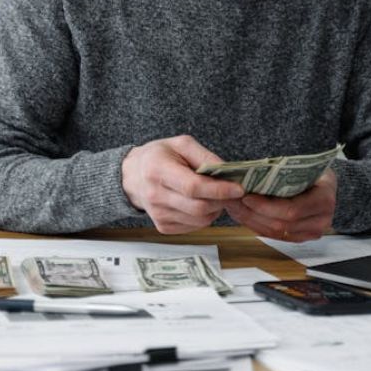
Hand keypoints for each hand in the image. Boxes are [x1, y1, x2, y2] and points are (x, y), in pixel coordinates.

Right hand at [121, 135, 244, 233]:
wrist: (132, 176)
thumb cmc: (159, 157)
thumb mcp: (181, 144)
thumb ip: (205, 156)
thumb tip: (227, 173)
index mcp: (158, 170)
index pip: (193, 187)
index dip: (219, 190)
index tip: (238, 188)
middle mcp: (155, 195)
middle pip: (199, 207)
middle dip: (222, 201)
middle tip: (232, 192)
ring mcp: (158, 214)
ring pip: (200, 220)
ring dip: (215, 210)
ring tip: (214, 195)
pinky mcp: (163, 226)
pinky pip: (194, 227)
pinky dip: (204, 217)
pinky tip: (200, 203)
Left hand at [226, 170, 336, 241]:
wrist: (325, 185)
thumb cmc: (313, 172)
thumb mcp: (304, 167)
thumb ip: (283, 173)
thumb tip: (253, 175)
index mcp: (324, 199)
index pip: (292, 210)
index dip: (266, 207)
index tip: (247, 197)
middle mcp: (322, 220)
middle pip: (282, 225)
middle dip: (254, 214)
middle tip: (235, 202)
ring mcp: (312, 232)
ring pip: (276, 233)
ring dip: (252, 221)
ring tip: (235, 208)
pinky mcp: (301, 237)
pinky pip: (276, 237)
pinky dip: (257, 226)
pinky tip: (244, 216)